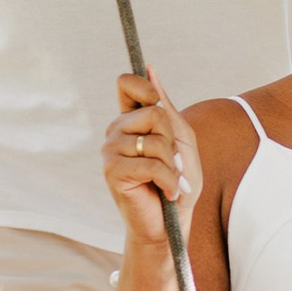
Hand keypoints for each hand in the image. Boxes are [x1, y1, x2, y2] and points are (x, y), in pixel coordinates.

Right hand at [100, 71, 199, 252]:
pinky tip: (168, 192)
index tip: (159, 105)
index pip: (126, 83)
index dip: (145, 87)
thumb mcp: (181, 139)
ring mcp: (110, 150)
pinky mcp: (112, 171)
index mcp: (131, 120)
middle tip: (172, 163)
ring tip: (169, 180)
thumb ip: (165, 107)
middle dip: (173, 140)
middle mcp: (115, 131)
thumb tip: (150, 68)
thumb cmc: (177, 182)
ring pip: (155, 140)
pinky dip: (169, 180)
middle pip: (154, 112)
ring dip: (173, 164)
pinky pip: (151, 164)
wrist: (171, 223)